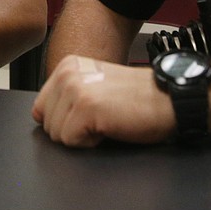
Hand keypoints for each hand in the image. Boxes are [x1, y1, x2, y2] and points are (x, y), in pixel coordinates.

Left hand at [32, 55, 176, 147]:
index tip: (90, 115)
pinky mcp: (85, 107)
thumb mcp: (94, 88)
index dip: (65, 122)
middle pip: (47, 124)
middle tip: (102, 118)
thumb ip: (66, 96)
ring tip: (106, 121)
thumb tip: (42, 118)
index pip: (41, 108)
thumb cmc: (138, 99)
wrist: (169, 99)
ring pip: (57, 135)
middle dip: (72, 130)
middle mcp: (67, 73)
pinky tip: (109, 127)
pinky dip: (90, 143)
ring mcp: (75, 88)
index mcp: (67, 66)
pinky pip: (70, 141)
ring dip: (82, 137)